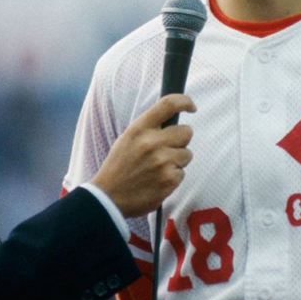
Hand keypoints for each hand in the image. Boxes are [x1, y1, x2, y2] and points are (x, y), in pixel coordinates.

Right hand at [90, 94, 195, 217]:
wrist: (109, 197)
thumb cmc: (120, 167)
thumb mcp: (128, 138)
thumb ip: (149, 128)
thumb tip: (173, 119)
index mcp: (140, 128)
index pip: (169, 104)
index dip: (185, 101)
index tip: (191, 107)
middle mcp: (152, 142)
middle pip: (187, 131)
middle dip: (181, 140)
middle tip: (167, 150)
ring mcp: (162, 161)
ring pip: (187, 154)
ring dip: (177, 161)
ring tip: (158, 169)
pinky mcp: (169, 179)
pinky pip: (182, 173)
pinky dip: (173, 178)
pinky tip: (157, 181)